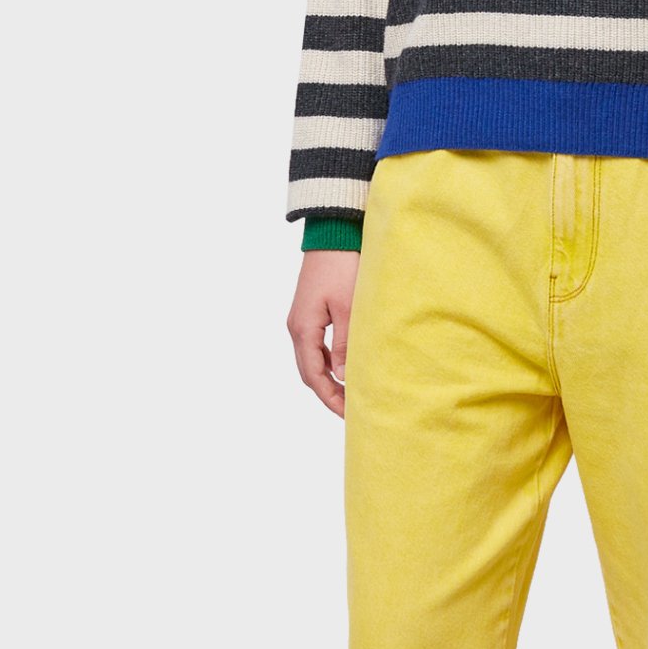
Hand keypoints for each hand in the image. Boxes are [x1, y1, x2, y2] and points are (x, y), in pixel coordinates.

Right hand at [288, 249, 360, 417]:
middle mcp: (296, 327)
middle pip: (309, 372)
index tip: (348, 415)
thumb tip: (343, 378)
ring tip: (349, 394)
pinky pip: (315, 346)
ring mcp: (301, 320)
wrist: (332, 234)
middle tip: (351, 411)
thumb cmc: (343, 267)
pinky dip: (327, 362)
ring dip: (327, 379)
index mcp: (303, 329)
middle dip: (328, 394)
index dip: (330, 399)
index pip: (314, 376)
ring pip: (311, 360)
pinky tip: (344, 368)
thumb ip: (346, 345)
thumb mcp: (350, 308)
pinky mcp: (309, 312)